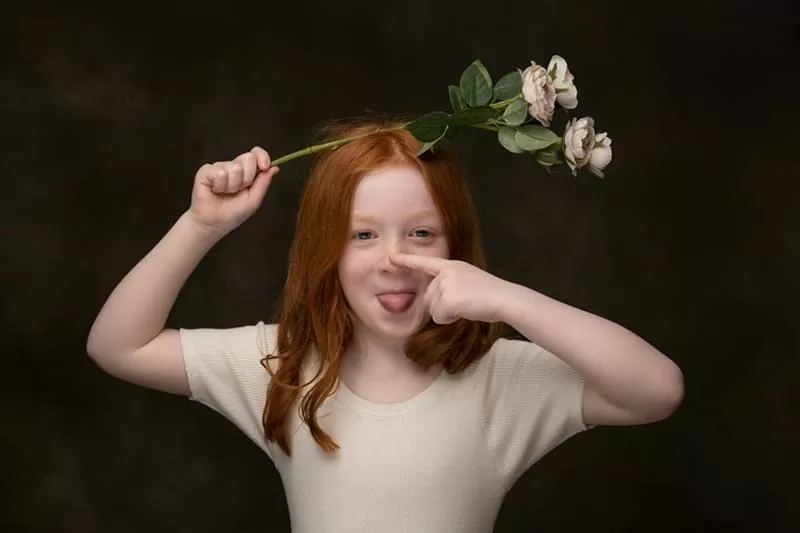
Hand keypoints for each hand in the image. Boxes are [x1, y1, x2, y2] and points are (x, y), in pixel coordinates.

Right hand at [188, 146, 279, 235]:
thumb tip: (275, 168)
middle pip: (248, 158)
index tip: (264, 166)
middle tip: (238, 191)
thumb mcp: (254, 199)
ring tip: (225, 193)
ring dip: (232, 186)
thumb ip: (264, 182)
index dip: (262, 156)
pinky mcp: (206, 170)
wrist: (214, 223)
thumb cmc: (233, 213)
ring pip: (235, 168)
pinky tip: (215, 191)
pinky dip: (220, 186)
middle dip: (247, 179)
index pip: (256, 154)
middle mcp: (233, 166)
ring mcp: (219, 167)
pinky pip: (220, 173)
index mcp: (246, 172)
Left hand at [389, 253, 515, 324]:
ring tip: (468, 306)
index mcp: (452, 266)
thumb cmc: (491, 295)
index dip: (407, 260)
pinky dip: (451, 319)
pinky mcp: (447, 297)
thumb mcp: (469, 282)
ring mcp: (446, 284)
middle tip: (466, 303)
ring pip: (433, 309)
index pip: (426, 263)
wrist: (505, 299)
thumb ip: (450, 286)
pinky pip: (439, 316)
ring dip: (448, 314)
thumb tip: (435, 304)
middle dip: (443, 307)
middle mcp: (446, 272)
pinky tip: (466, 311)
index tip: (392, 258)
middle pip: (429, 297)